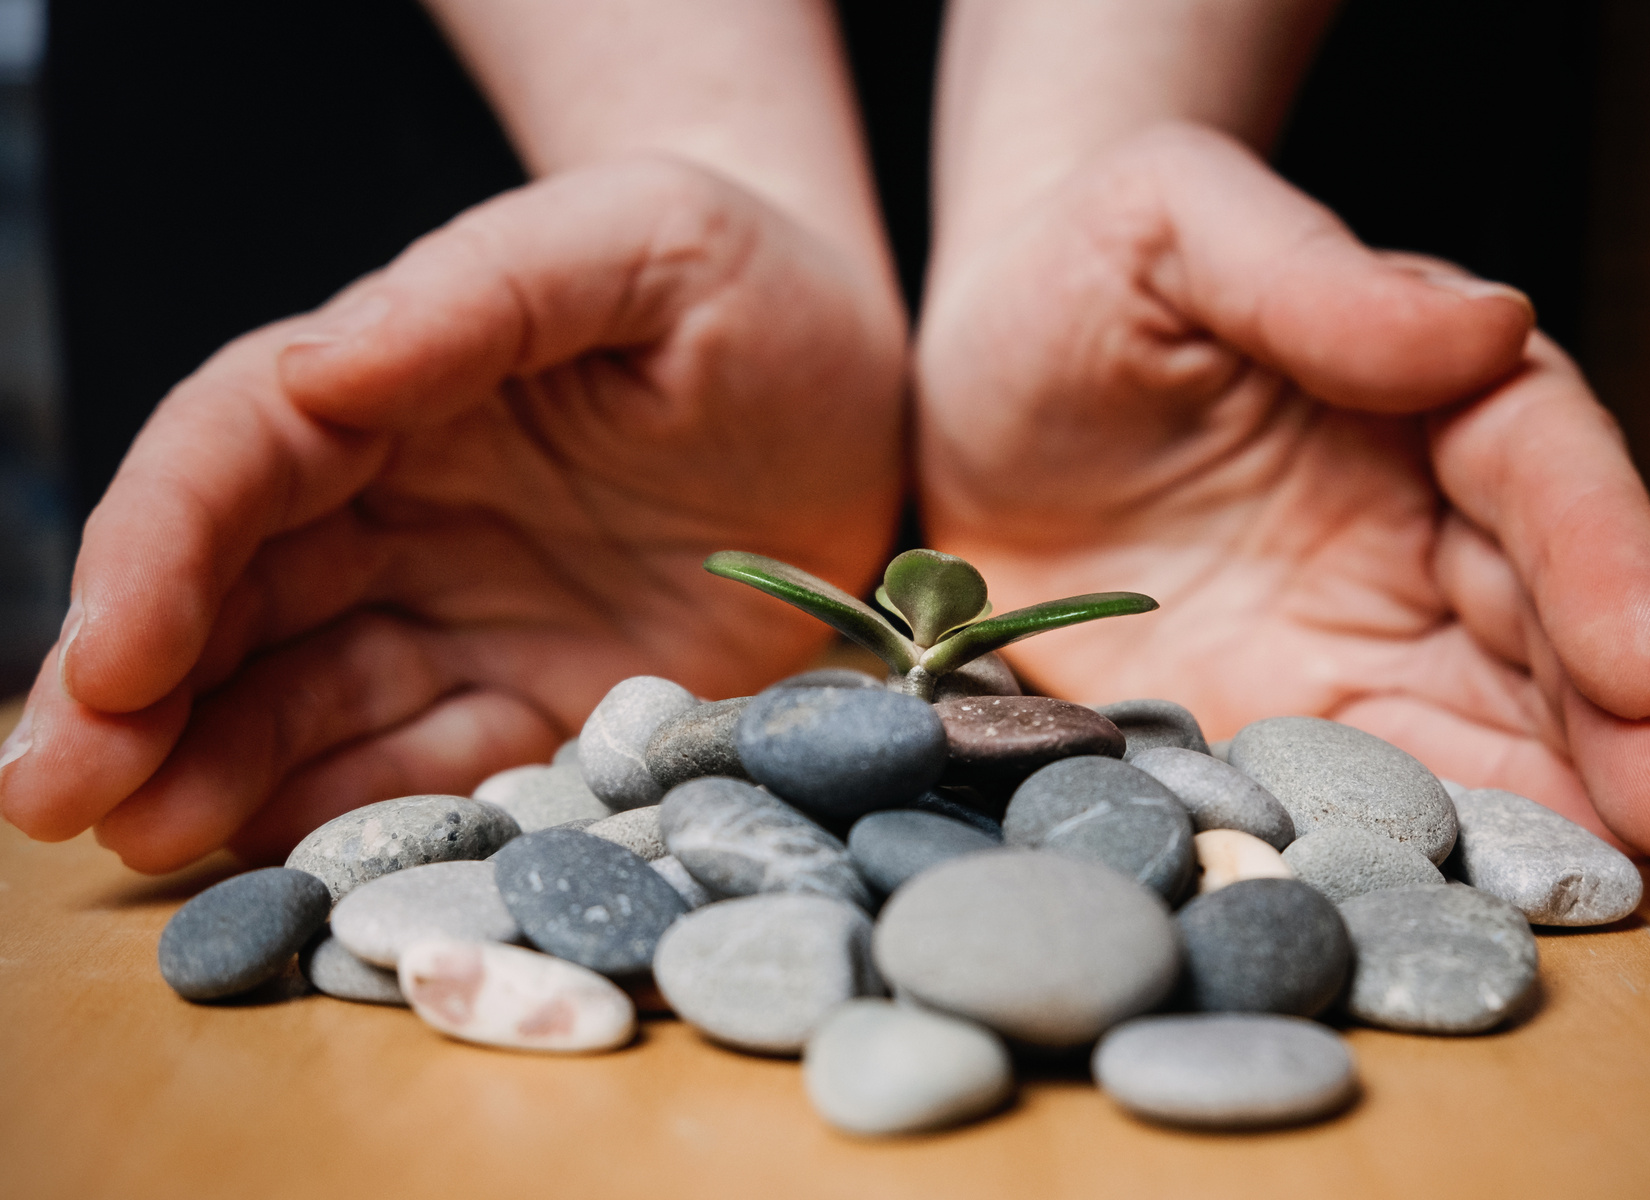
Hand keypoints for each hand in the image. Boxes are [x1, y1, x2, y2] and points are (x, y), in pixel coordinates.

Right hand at [0, 157, 906, 870]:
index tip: (108, 661)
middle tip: (53, 794)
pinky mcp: (541, 703)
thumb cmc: (755, 291)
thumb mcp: (644, 249)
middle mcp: (400, 508)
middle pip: (231, 598)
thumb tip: (311, 374)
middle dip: (133, 693)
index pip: (237, 460)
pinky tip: (279, 862)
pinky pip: (432, 767)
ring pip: (304, 698)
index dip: (158, 556)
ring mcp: (463, 614)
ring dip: (216, 771)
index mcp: (397, 382)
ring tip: (148, 839)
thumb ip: (482, 295)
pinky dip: (353, 814)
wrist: (867, 398)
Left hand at [915, 124, 1649, 866]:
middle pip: (1549, 617)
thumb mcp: (1169, 232)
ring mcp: (1351, 633)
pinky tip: (1513, 895)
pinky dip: (1444, 840)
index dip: (1602, 559)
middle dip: (1631, 716)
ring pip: (1492, 718)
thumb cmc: (1072, 282)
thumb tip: (1484, 326)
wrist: (962, 396)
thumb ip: (1309, 278)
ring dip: (1580, 797)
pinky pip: (1368, 786)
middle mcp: (1413, 523)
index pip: (1537, 470)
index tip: (1643, 658)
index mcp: (1416, 388)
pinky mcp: (1274, 716)